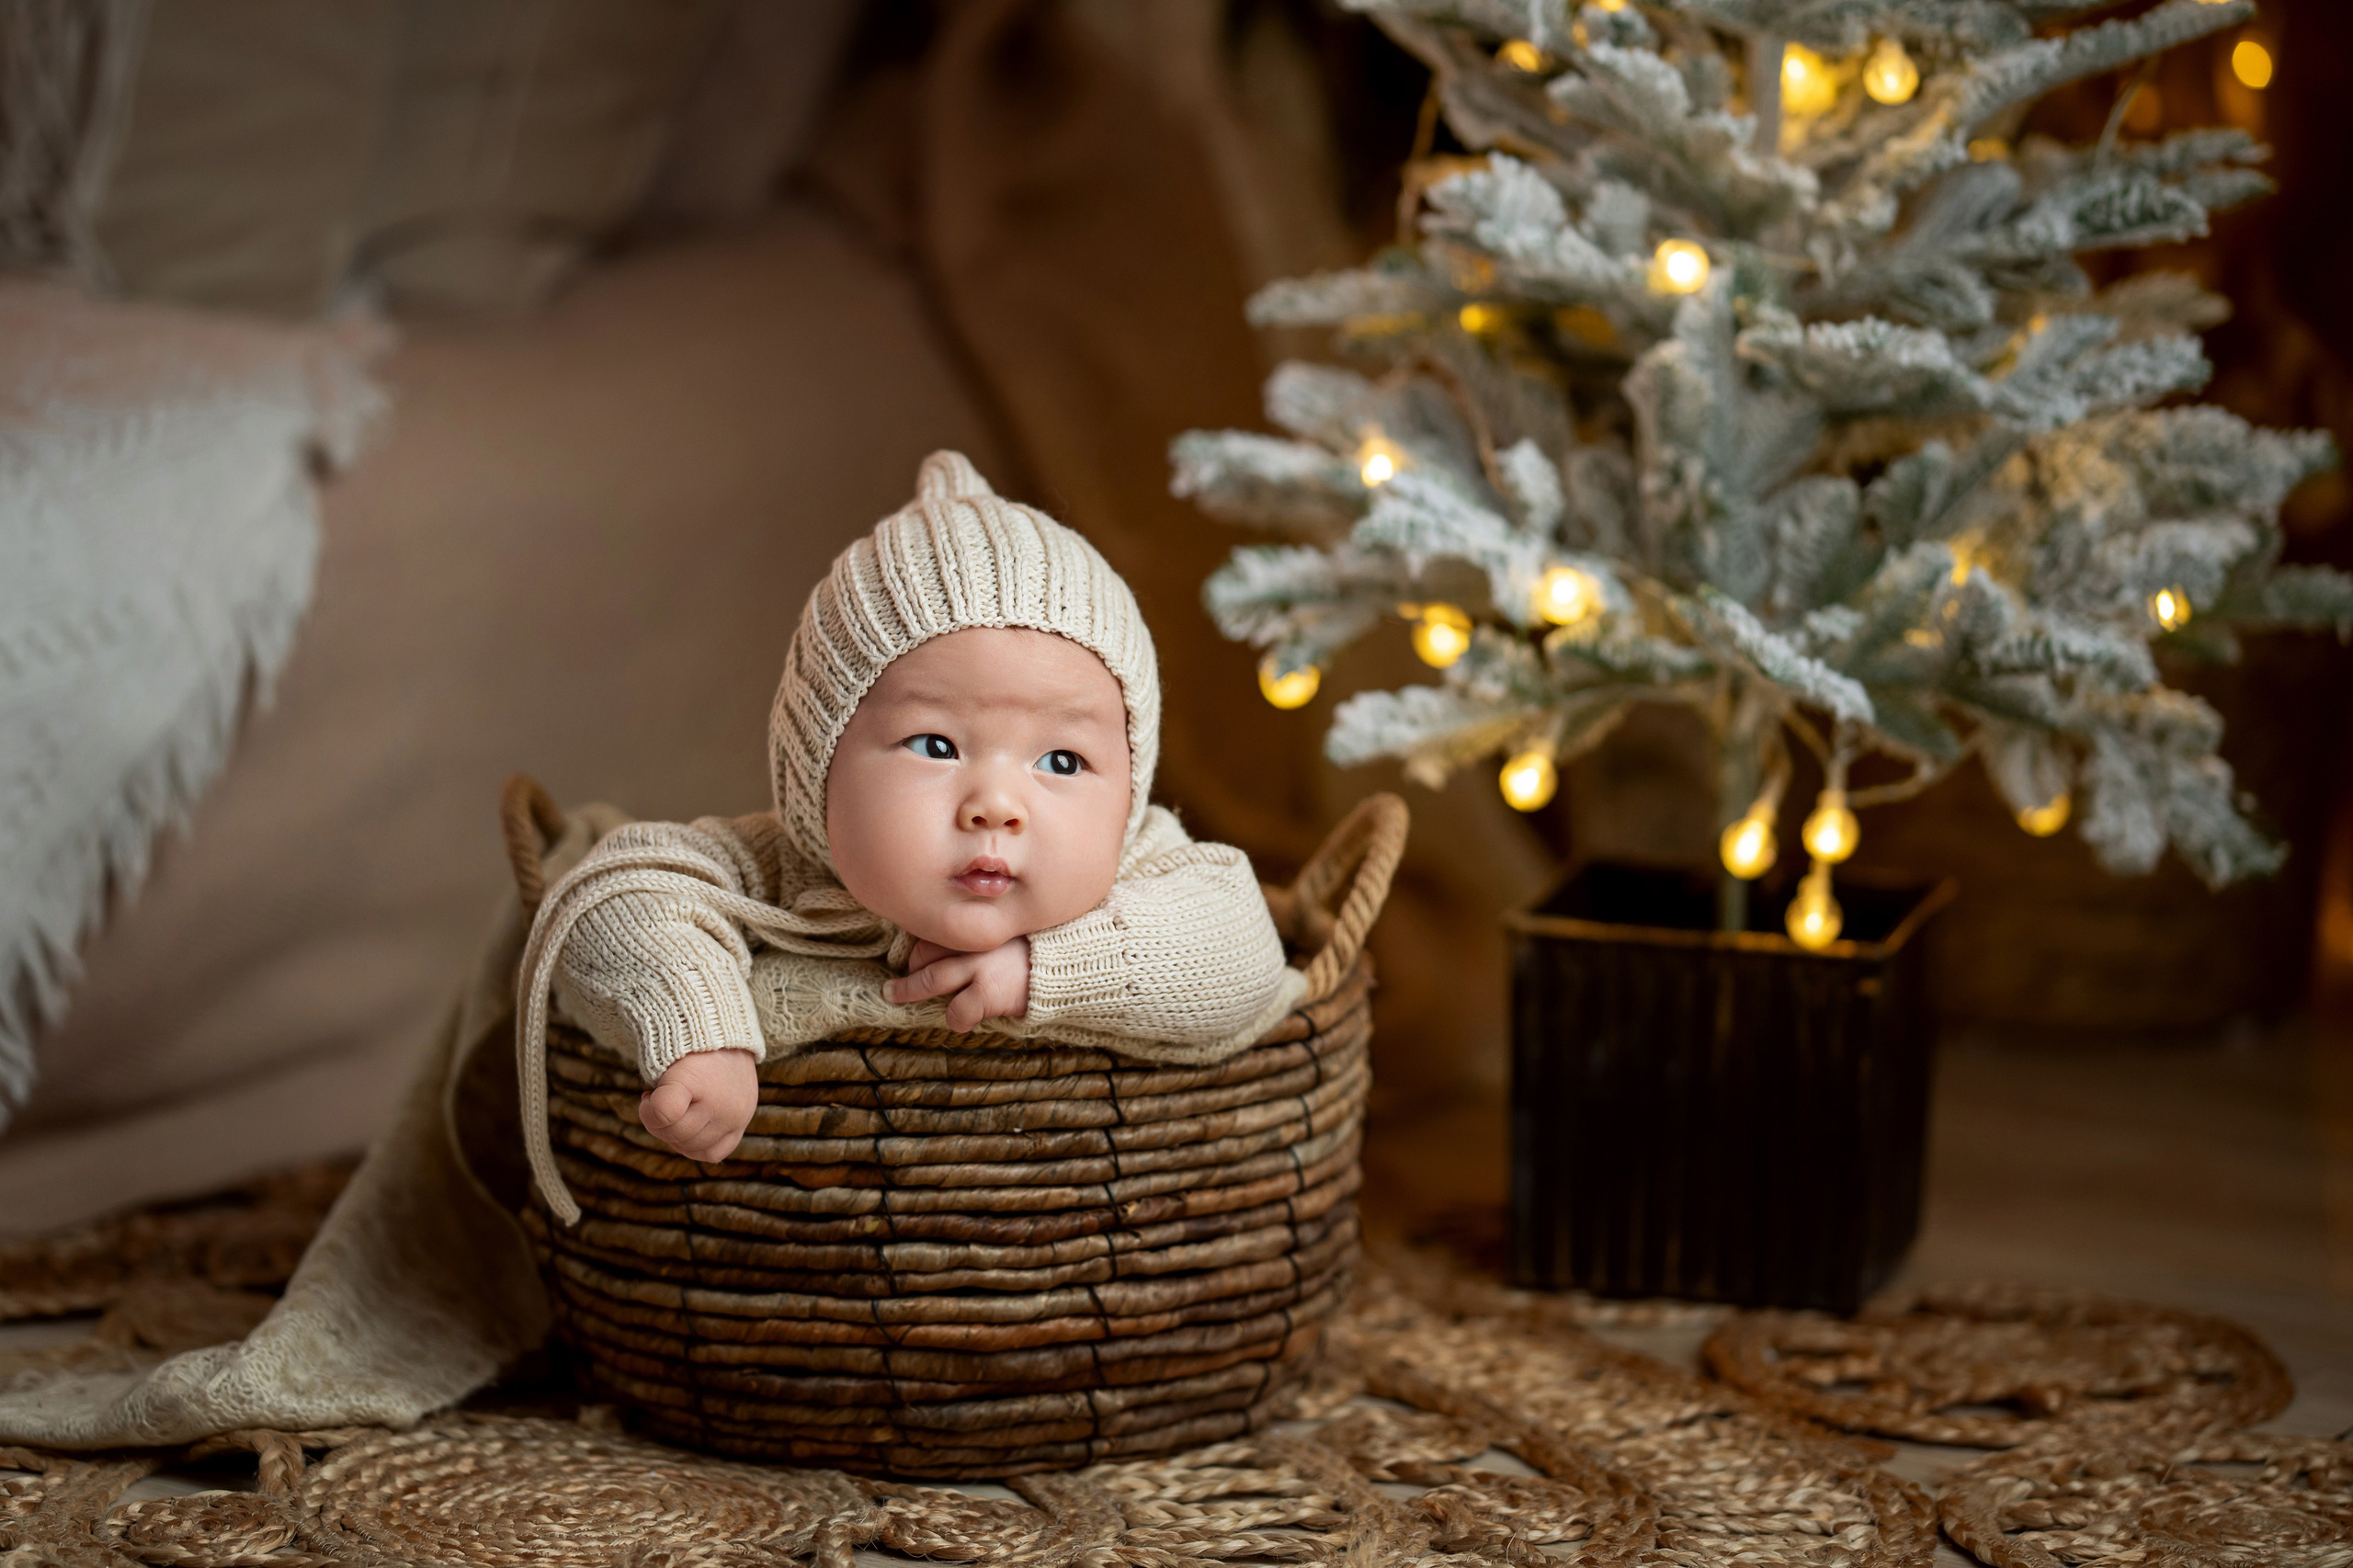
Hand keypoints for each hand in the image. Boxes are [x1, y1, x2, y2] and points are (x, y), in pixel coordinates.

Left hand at [640, 1049, 758, 1161]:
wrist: (727, 1040)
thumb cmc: (690, 1054)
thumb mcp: (666, 1064)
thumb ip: (658, 1096)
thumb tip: (659, 1124)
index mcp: (695, 1080)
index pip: (662, 1113)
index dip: (646, 1111)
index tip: (648, 1096)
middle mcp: (718, 1102)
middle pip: (675, 1134)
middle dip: (660, 1124)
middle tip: (661, 1105)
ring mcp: (733, 1117)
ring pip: (692, 1148)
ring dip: (677, 1136)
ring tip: (679, 1115)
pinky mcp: (742, 1124)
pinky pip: (714, 1153)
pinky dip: (698, 1148)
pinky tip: (692, 1131)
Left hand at [886, 937, 1030, 1030]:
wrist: (1071, 964)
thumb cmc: (1043, 948)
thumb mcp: (1014, 927)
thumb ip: (988, 930)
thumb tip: (963, 939)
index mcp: (978, 926)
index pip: (935, 931)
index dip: (921, 945)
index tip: (916, 954)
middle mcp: (974, 943)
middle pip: (924, 952)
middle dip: (911, 966)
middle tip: (900, 976)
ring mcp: (979, 967)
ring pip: (929, 979)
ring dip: (907, 989)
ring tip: (893, 993)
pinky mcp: (988, 993)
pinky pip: (957, 1010)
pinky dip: (955, 1019)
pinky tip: (961, 1021)